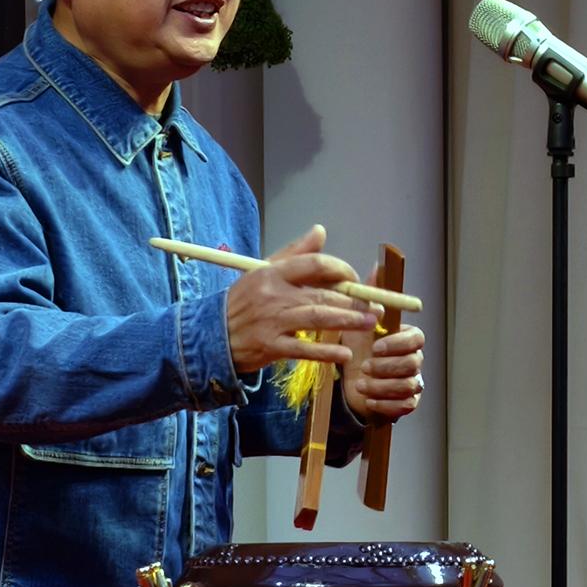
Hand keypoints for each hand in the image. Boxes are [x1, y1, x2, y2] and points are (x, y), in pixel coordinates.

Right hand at [223, 225, 378, 373]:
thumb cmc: (242, 301)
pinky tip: (344, 354)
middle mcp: (273, 294)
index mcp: (272, 272)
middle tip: (375, 307)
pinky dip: (325, 352)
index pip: (315, 264)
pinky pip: (303, 350)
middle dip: (353, 301)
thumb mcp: (263, 271)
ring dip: (347, 321)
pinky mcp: (270, 347)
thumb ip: (294, 252)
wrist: (210, 335)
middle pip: (322, 294)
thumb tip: (321, 231)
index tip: (355, 279)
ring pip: (317, 318)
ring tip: (369, 323)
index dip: (341, 270)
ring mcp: (272, 321)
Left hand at [340, 267, 424, 422]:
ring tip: (362, 384)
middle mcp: (414, 360)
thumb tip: (377, 266)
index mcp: (406, 338)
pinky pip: (405, 406)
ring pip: (408, 386)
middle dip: (386, 367)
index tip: (376, 346)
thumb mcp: (357, 319)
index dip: (398, 344)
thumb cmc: (356, 347)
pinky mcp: (406, 403)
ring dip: (382, 386)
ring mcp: (412, 382)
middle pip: (413, 364)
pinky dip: (385, 404)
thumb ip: (369, 294)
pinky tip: (369, 399)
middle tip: (365, 367)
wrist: (348, 380)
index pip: (417, 338)